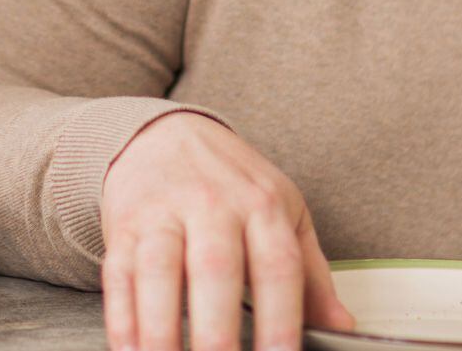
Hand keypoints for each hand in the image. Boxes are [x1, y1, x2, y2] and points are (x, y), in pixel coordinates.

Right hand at [100, 113, 351, 350]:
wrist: (163, 132)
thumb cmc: (231, 183)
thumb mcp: (282, 211)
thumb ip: (310, 273)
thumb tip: (343, 327)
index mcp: (261, 205)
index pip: (277, 266)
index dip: (282, 319)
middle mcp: (211, 205)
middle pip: (215, 269)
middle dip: (217, 329)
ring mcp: (162, 214)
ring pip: (159, 272)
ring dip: (161, 329)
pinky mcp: (123, 226)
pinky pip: (119, 275)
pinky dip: (121, 319)